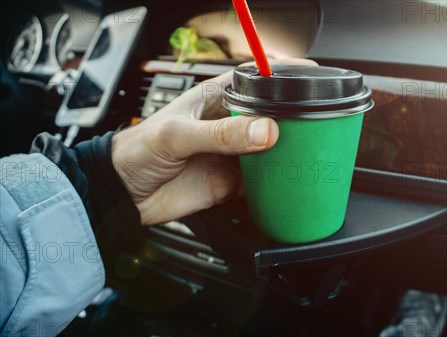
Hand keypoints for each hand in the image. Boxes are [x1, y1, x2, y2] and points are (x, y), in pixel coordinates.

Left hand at [112, 58, 316, 224]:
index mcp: (215, 99)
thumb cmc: (138, 150)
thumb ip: (221, 133)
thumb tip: (264, 131)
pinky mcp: (232, 181)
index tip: (309, 76)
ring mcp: (232, 153)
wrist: (123, 193)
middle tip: (315, 123)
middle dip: (292, 118)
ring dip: (287, 151)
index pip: (255, 79)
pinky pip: (261, 180)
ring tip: (307, 152)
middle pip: (271, 116)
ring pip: (271, 149)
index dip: (281, 74)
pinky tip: (286, 180)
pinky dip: (276, 181)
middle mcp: (228, 125)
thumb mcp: (178, 135)